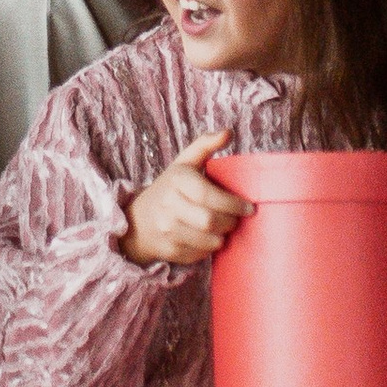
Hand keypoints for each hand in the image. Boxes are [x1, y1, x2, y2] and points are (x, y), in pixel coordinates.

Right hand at [122, 127, 248, 269]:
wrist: (137, 220)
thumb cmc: (169, 188)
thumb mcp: (183, 163)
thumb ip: (205, 144)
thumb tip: (229, 132)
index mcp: (176, 180)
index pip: (209, 195)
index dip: (233, 204)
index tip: (248, 207)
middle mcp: (168, 206)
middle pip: (210, 220)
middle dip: (231, 222)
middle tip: (237, 219)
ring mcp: (167, 230)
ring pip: (207, 240)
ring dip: (222, 237)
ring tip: (224, 229)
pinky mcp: (168, 250)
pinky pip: (199, 254)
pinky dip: (209, 249)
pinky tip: (208, 238)